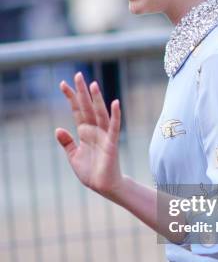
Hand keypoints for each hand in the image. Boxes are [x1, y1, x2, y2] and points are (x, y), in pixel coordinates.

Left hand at [55, 73, 122, 196]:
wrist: (103, 186)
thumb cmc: (91, 171)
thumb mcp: (73, 156)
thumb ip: (67, 142)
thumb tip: (58, 129)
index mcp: (85, 132)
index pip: (77, 110)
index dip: (70, 98)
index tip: (63, 84)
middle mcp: (94, 130)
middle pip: (87, 107)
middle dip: (82, 92)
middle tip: (78, 75)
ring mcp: (104, 135)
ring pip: (100, 113)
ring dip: (97, 99)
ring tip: (93, 84)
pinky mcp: (111, 143)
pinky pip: (114, 127)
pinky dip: (115, 115)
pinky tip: (115, 102)